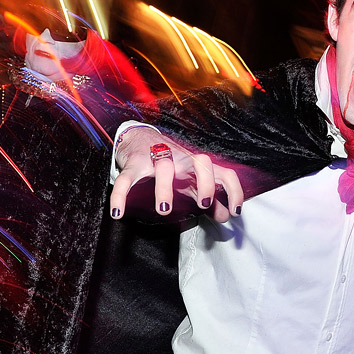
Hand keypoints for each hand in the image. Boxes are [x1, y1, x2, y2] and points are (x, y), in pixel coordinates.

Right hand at [109, 126, 243, 222]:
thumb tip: (226, 215)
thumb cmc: (171, 164)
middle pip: (201, 162)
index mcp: (198, 166)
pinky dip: (120, 195)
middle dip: (205, 182)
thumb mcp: (192, 183)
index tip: (235, 211)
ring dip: (164, 188)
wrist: (139, 137)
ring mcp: (157, 159)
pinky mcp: (134, 164)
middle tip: (203, 203)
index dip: (234, 190)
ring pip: (165, 167)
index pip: (224, 173)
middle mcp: (182, 159)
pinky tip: (118, 212)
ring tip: (163, 209)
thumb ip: (210, 201)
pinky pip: (126, 178)